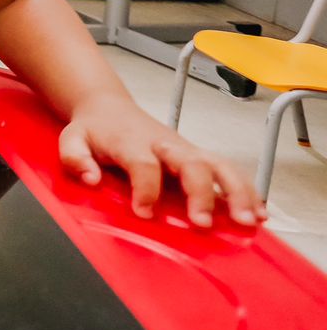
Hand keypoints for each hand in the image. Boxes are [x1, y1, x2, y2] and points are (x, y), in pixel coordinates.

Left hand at [58, 104, 265, 227]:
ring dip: (237, 192)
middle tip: (203, 222)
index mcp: (131, 141)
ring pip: (218, 165)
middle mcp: (164, 144)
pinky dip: (247, 190)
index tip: (144, 212)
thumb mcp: (71, 139)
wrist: (109, 108)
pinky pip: (228, 171)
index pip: (143, 164)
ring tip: (247, 220)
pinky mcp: (197, 156)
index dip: (145, 188)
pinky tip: (258, 212)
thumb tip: (89, 177)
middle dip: (201, 192)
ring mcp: (185, 149)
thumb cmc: (94, 129)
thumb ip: (74, 158)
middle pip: (190, 163)